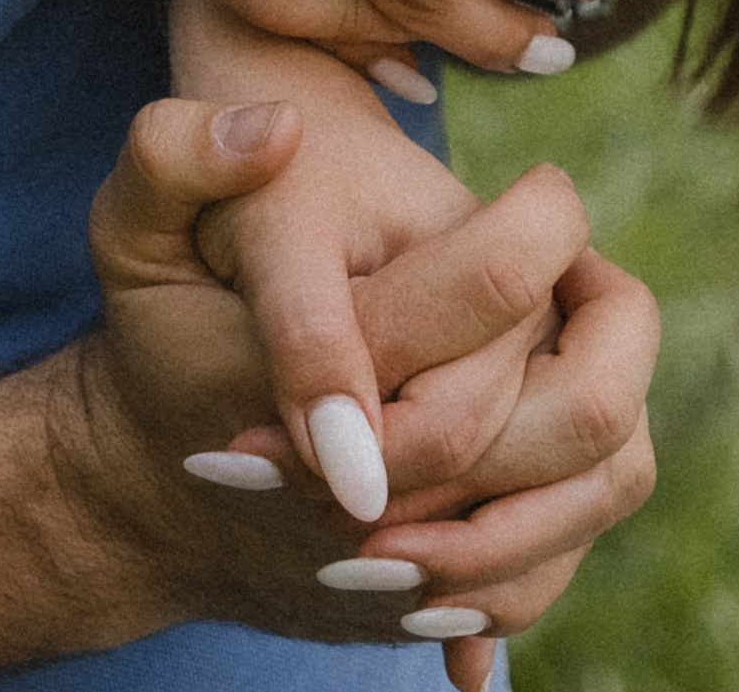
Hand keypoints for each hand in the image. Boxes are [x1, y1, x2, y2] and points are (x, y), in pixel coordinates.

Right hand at [70, 78, 654, 691]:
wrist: (142, 492)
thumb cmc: (157, 336)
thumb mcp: (131, 229)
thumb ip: (173, 157)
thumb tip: (275, 129)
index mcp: (331, 365)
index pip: (494, 288)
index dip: (544, 222)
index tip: (541, 186)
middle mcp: (387, 486)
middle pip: (577, 408)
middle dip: (601, 313)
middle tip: (572, 253)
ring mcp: (423, 561)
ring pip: (595, 485)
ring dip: (607, 396)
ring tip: (573, 323)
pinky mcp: (436, 608)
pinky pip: (564, 559)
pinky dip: (575, 490)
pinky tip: (540, 414)